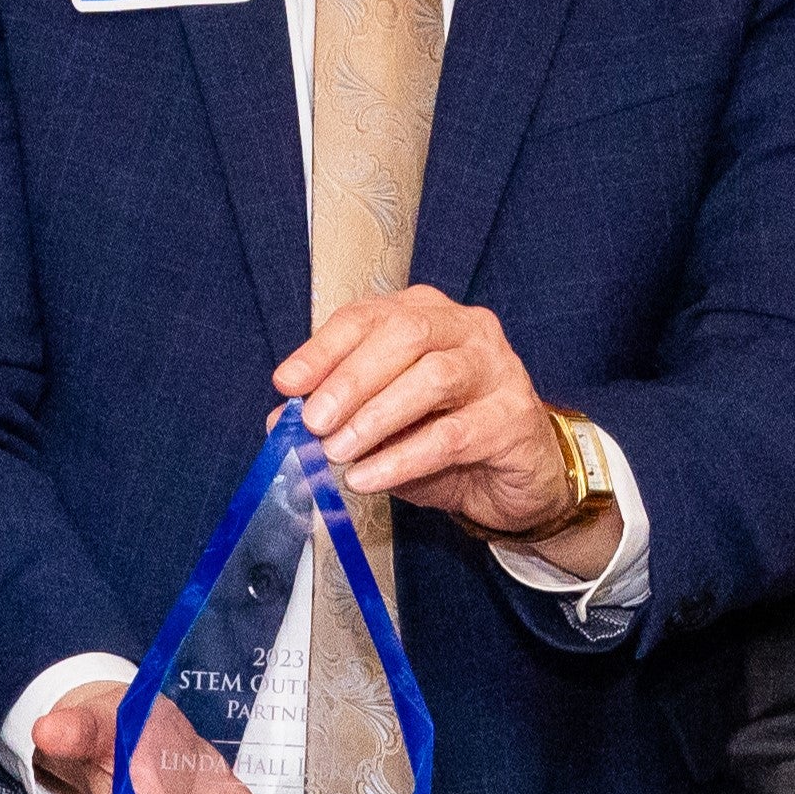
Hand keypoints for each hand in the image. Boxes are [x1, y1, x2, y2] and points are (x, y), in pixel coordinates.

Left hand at [276, 285, 608, 552]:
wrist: (514, 478)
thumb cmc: (446, 437)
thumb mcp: (381, 425)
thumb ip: (335, 414)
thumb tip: (280, 420)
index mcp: (427, 315)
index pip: (368, 316)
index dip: (322, 349)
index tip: (286, 383)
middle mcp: (466, 329)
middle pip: (404, 335)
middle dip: (350, 380)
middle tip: (314, 423)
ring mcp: (497, 368)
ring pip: (432, 377)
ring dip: (375, 418)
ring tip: (337, 452)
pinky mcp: (514, 416)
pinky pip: (451, 435)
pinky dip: (402, 458)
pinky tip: (368, 477)